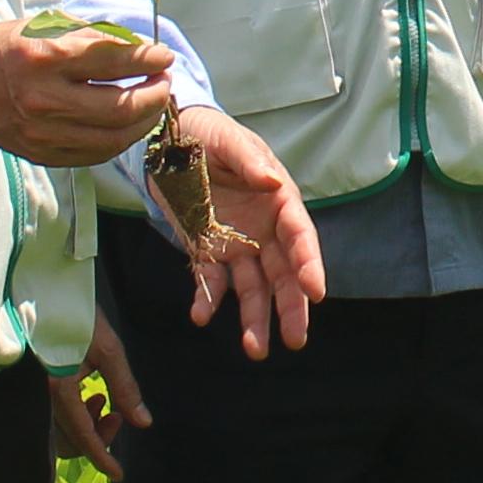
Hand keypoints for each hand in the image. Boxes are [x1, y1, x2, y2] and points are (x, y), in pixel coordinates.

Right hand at [0, 22, 178, 167]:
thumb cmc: (1, 50)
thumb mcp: (41, 26)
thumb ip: (89, 36)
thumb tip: (136, 47)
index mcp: (45, 57)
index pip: (114, 60)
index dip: (148, 58)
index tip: (163, 55)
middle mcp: (46, 98)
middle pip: (121, 106)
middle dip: (154, 93)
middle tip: (164, 80)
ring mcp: (45, 132)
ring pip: (114, 137)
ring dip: (144, 121)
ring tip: (153, 103)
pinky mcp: (44, 154)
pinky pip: (96, 154)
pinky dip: (120, 140)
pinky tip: (129, 125)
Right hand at [49, 312, 152, 476]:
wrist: (45, 287)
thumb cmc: (77, 314)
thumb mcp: (108, 348)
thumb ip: (124, 388)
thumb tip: (142, 423)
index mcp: (58, 388)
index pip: (81, 435)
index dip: (101, 457)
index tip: (119, 474)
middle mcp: (42, 394)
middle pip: (68, 439)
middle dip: (96, 437)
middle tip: (117, 417)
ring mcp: (37, 390)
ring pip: (61, 427)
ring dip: (87, 423)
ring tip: (104, 402)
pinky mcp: (38, 382)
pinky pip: (55, 412)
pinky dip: (77, 412)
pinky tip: (91, 392)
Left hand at [163, 107, 326, 358]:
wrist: (166, 140)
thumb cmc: (206, 133)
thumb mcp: (227, 139)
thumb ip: (248, 160)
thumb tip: (272, 181)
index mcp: (277, 199)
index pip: (300, 236)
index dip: (309, 264)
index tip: (316, 292)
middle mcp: (263, 228)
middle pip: (283, 273)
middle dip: (290, 307)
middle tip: (296, 340)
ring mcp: (237, 242)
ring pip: (252, 287)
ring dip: (255, 317)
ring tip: (255, 349)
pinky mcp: (207, 250)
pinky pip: (211, 281)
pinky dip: (207, 300)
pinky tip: (201, 316)